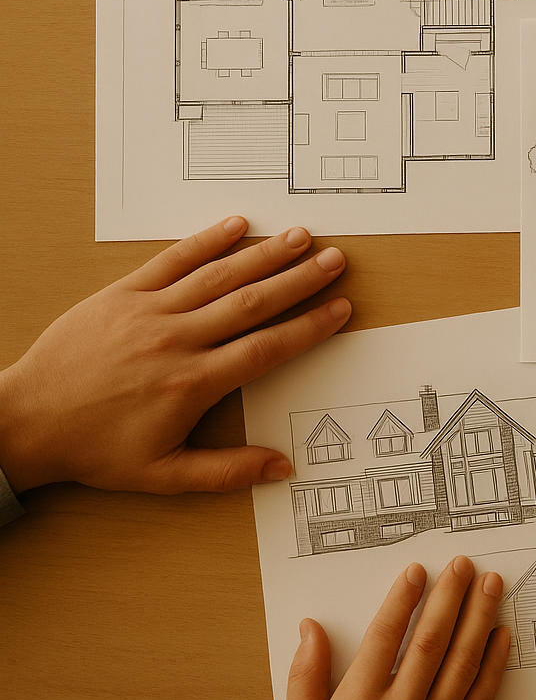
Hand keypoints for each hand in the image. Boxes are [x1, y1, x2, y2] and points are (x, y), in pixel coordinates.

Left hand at [0, 217, 349, 494]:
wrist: (26, 421)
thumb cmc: (93, 449)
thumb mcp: (162, 474)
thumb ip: (226, 471)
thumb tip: (281, 466)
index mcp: (192, 384)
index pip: (266, 349)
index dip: (308, 328)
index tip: (339, 310)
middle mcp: (176, 341)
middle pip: (252, 303)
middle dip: (299, 280)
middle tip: (334, 261)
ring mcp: (148, 312)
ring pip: (218, 276)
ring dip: (263, 254)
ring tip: (299, 237)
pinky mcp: (122, 294)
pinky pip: (170, 260)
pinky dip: (204, 241)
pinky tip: (234, 225)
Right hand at [283, 556, 511, 699]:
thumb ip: (305, 676)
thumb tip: (310, 629)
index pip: (384, 639)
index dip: (402, 601)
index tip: (416, 572)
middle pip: (430, 643)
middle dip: (449, 598)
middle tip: (463, 566)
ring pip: (462, 665)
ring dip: (479, 620)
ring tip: (490, 586)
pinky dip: (495, 665)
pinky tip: (502, 636)